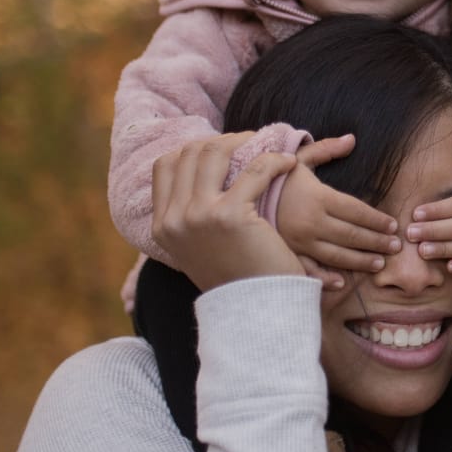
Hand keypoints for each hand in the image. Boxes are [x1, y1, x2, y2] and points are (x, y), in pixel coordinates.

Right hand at [151, 133, 305, 291]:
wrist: (256, 311)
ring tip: (267, 147)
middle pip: (189, 153)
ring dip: (244, 142)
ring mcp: (198, 215)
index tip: (221, 149)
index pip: (164, 166)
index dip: (193, 150)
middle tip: (248, 142)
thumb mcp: (199, 249)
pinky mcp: (230, 215)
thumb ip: (190, 219)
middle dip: (220, 141)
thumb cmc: (238, 280)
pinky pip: (255, 169)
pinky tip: (289, 164)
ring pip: (215, 152)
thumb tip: (197, 182)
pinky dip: (275, 160)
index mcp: (162, 226)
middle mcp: (174, 218)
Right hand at [275, 134, 399, 287]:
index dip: (377, 220)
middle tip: (396, 247)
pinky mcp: (287, 255)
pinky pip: (310, 270)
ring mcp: (299, 242)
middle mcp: (311, 223)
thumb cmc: (273, 177)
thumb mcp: (298, 159)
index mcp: (317, 198)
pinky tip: (342, 282)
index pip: (356, 212)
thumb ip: (326, 149)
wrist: (236, 196)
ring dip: (361, 261)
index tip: (393, 225)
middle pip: (352, 235)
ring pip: (337, 255)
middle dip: (377, 242)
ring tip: (380, 263)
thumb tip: (352, 139)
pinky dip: (325, 278)